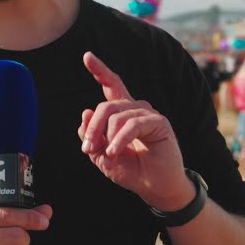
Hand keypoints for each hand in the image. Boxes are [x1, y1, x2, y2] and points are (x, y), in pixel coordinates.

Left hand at [78, 52, 188, 211]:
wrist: (154, 188)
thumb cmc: (131, 171)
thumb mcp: (102, 156)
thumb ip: (91, 136)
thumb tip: (85, 111)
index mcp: (123, 113)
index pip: (111, 86)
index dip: (100, 70)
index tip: (86, 56)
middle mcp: (136, 108)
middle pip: (106, 105)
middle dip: (93, 127)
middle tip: (87, 148)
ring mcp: (148, 114)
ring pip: (117, 115)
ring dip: (106, 136)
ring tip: (107, 155)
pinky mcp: (159, 123)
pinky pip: (133, 124)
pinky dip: (120, 139)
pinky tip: (114, 152)